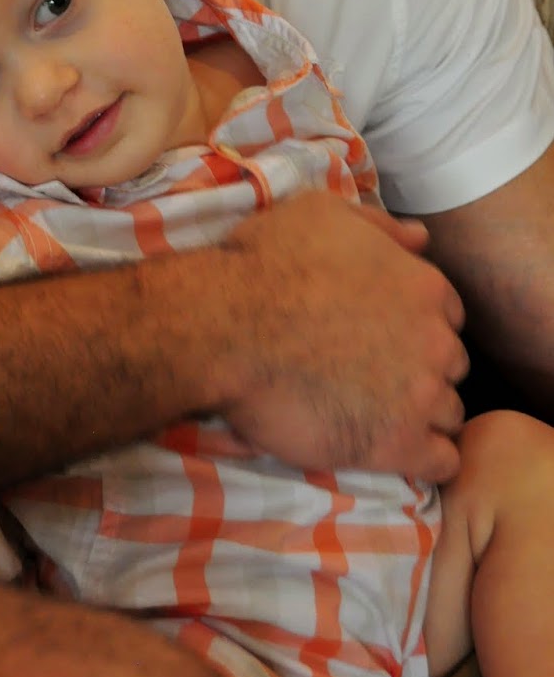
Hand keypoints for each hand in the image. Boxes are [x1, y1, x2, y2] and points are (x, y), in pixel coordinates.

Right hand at [216, 193, 467, 482]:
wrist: (226, 328)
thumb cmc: (266, 264)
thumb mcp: (321, 214)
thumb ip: (379, 225)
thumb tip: (421, 237)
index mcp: (424, 288)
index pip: (447, 316)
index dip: (415, 326)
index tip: (381, 336)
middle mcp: (435, 341)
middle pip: (450, 366)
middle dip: (420, 369)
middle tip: (371, 375)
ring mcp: (421, 396)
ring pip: (449, 414)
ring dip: (421, 415)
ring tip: (374, 414)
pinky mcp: (400, 445)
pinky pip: (442, 463)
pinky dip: (425, 458)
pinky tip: (390, 448)